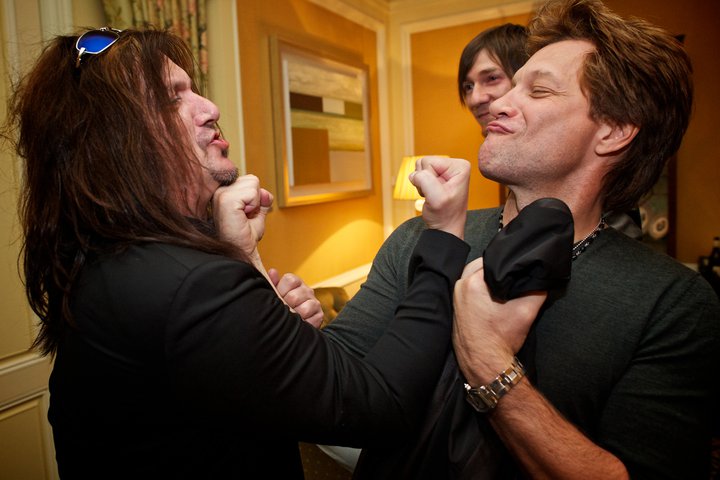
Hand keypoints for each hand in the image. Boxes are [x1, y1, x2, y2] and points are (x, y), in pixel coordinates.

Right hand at [212, 175, 272, 261]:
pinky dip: (254, 206)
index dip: (255, 197)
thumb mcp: (257, 213)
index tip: (246, 214)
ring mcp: (221, 194)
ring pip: (253, 183)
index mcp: (224, 192)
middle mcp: (220, 191)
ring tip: (244, 216)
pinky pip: (252, 192)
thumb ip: (262, 199)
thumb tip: (265, 193)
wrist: (241, 251)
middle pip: (253, 179)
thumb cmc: (245, 236)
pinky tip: (243, 216)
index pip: (249, 180)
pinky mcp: (226, 200)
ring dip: (255, 203)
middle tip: (246, 216)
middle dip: (256, 199)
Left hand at [268, 269, 323, 328]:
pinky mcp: (319, 315)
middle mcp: (307, 290)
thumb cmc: (283, 304)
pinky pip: (312, 320)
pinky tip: (299, 323)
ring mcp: (315, 302)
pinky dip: (304, 323)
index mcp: (296, 282)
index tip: (279, 296)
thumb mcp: (276, 293)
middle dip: (286, 306)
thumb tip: (272, 271)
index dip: (282, 290)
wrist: (292, 322)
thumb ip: (273, 283)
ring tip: (291, 317)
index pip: (290, 280)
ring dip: (295, 316)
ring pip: (304, 310)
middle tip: (284, 310)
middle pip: (294, 297)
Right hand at [409, 156, 469, 238]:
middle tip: (434, 194)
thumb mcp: (436, 198)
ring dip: (422, 184)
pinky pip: (419, 175)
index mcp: (460, 166)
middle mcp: (454, 166)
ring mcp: (445, 171)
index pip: (430, 161)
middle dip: (424, 181)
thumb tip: (414, 174)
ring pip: (420, 169)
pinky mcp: (438, 177)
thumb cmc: (445, 215)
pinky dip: (421, 186)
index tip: (439, 192)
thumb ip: (424, 180)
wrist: (445, 228)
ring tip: (433, 195)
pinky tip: (430, 195)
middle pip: (424, 163)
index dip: (428, 179)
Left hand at [452, 257, 546, 384]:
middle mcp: (459, 287)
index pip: (493, 259)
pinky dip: (480, 289)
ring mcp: (454, 298)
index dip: (508, 261)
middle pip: (481, 266)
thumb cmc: (502, 338)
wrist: (486, 365)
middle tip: (513, 276)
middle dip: (497, 269)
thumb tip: (540, 275)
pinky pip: (468, 290)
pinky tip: (493, 297)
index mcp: (472, 282)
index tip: (518, 266)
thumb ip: (536, 288)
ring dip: (488, 279)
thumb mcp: (526, 310)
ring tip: (505, 286)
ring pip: (474, 277)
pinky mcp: (455, 308)